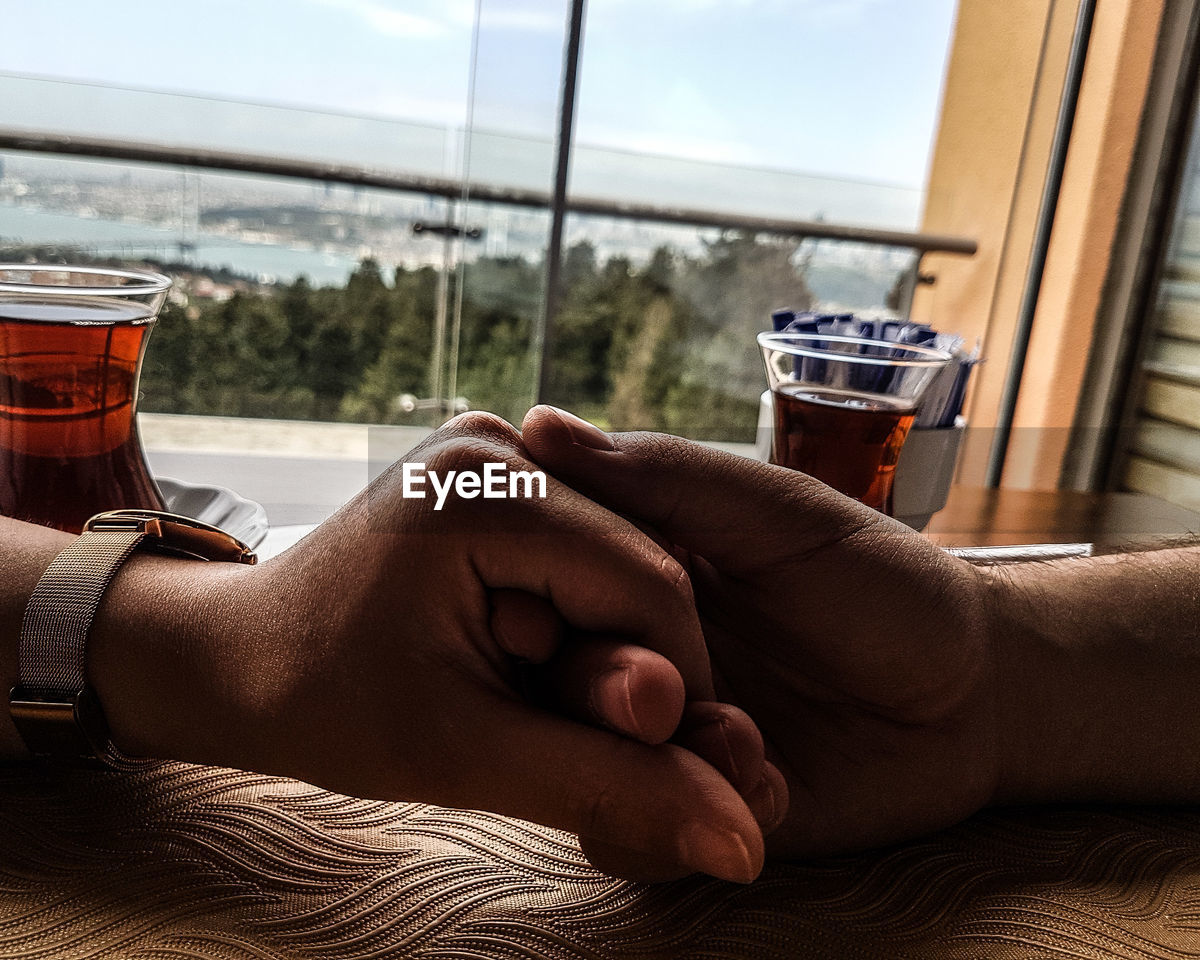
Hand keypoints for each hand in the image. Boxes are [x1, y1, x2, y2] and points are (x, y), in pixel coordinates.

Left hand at [89, 412, 770, 880]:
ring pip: (620, 560)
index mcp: (483, 484)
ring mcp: (495, 447)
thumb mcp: (468, 754)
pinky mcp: (494, 472)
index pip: (649, 584)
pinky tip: (523, 660)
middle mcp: (497, 441)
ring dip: (603, 649)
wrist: (235, 658)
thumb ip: (611, 789)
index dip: (679, 686)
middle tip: (577, 742)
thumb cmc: (323, 703)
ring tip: (528, 701)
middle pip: (641, 566)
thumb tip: (743, 843)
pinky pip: (582, 550)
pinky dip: (577, 620)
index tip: (662, 764)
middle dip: (633, 668)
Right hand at [521, 406, 999, 857]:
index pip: (537, 581)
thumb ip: (662, 477)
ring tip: (741, 739)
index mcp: (633, 574)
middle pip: (547, 679)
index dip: (535, 593)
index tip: (548, 603)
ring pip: (578, 766)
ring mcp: (658, 736)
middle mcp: (631, 654)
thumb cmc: (882, 581)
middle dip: (599, 684)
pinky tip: (768, 787)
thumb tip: (536, 425)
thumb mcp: (775, 512)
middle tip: (663, 687)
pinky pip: (633, 840)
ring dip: (648, 756)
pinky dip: (685, 816)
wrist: (976, 696)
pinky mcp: (691, 807)